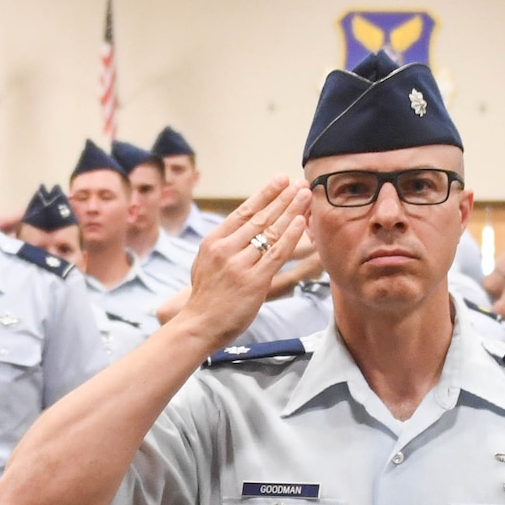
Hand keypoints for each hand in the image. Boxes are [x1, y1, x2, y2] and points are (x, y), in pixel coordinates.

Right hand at [182, 176, 310, 350]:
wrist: (199, 324)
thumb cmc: (206, 296)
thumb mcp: (206, 262)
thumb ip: (224, 244)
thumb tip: (244, 228)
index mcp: (213, 241)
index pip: (243, 211)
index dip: (265, 194)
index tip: (280, 180)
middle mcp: (226, 249)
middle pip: (260, 217)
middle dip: (282, 198)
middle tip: (299, 182)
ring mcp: (240, 264)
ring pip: (270, 231)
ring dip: (290, 211)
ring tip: (305, 195)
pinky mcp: (254, 281)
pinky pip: (276, 253)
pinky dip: (290, 236)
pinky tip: (301, 222)